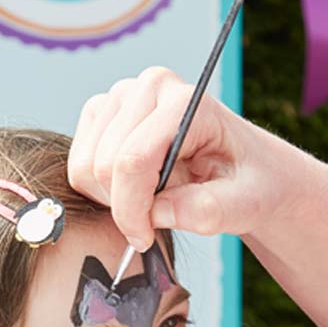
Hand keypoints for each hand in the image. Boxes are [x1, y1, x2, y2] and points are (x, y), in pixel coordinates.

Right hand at [68, 67, 281, 248]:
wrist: (245, 169)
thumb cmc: (248, 184)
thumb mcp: (245, 205)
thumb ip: (207, 210)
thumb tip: (157, 212)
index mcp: (185, 102)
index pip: (133, 160)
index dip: (131, 211)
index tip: (144, 239)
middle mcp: (150, 87)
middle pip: (103, 164)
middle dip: (123, 208)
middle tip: (151, 225)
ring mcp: (122, 96)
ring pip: (84, 166)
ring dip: (110, 199)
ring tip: (148, 203)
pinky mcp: (103, 112)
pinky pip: (78, 163)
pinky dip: (99, 189)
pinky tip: (134, 190)